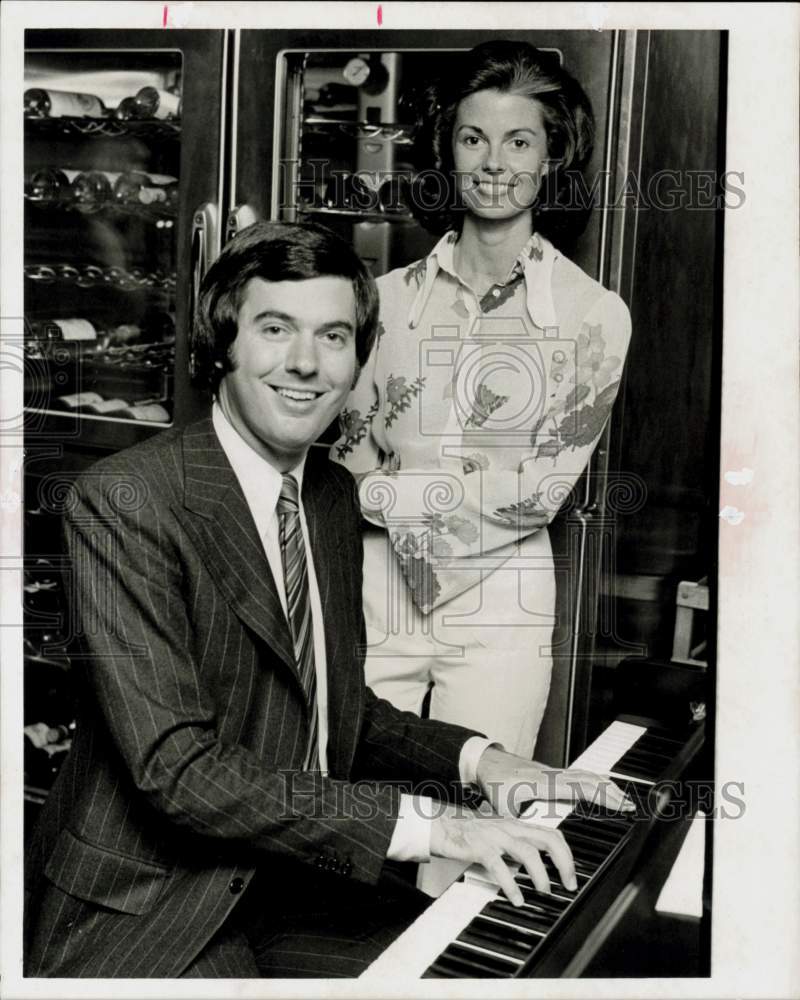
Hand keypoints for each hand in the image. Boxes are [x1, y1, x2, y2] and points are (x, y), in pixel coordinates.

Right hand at [429, 810, 576, 906]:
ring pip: (528, 852)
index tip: (572, 875)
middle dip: (564, 863)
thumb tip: (538, 868)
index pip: (551, 834)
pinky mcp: (480, 847)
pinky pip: (500, 866)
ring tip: (544, 891)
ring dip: (541, 875)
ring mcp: (495, 836)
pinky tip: (516, 898)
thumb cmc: (470, 835)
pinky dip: (511, 884)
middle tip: (568, 885)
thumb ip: (517, 846)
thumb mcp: (499, 836)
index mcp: (517, 826)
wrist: (440, 827)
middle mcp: (510, 828)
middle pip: (548, 839)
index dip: (567, 854)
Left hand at [475, 746, 635, 817]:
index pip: (580, 788)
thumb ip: (517, 830)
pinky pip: (578, 774)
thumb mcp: (502, 811)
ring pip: (585, 774)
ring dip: (604, 784)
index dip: (601, 796)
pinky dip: (594, 780)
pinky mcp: (551, 772)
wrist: (485, 762)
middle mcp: (552, 774)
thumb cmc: (493, 784)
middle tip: (629, 806)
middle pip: (589, 779)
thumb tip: (527, 850)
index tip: (619, 804)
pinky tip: (600, 787)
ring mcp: (552, 771)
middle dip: (611, 792)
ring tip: (622, 797)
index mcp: (544, 784)